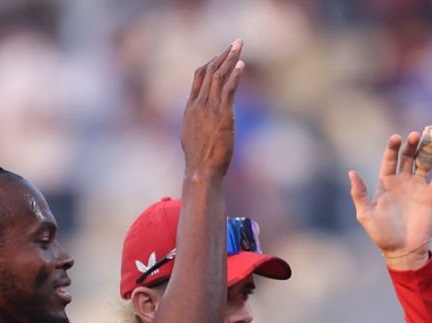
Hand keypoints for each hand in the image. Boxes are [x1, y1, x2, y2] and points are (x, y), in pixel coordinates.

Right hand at [180, 39, 245, 178]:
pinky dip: (234, 76)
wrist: (201, 171)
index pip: (199, 77)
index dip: (211, 63)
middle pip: (209, 71)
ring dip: (230, 58)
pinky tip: (241, 65)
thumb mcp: (192, 137)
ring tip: (239, 44)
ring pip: (218, 76)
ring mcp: (209, 109)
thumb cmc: (200, 161)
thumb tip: (199, 123)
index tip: (222, 55)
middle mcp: (198, 105)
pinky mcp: (222, 116)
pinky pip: (228, 90)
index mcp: (190, 108)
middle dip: (223, 55)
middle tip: (235, 42)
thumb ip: (196, 124)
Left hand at [350, 130, 431, 270]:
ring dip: (429, 150)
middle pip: (408, 157)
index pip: (390, 159)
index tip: (396, 138)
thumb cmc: (382, 234)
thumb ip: (360, 193)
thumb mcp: (366, 214)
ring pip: (424, 162)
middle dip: (412, 145)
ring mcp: (418, 187)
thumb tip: (351, 173)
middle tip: (416, 135)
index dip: (393, 148)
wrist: (404, 250)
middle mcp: (403, 181)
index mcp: (386, 183)